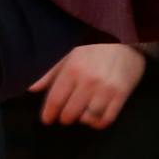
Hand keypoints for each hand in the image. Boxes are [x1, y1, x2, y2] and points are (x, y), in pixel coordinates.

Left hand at [30, 43, 147, 127]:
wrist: (125, 36)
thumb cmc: (94, 43)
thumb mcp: (69, 51)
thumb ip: (50, 71)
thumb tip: (32, 88)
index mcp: (73, 69)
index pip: (55, 100)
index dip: (49, 113)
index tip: (47, 119)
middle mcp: (89, 81)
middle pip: (70, 112)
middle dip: (65, 117)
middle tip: (64, 116)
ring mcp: (107, 89)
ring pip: (88, 118)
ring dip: (82, 119)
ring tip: (80, 115)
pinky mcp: (122, 94)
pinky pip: (107, 118)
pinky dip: (98, 123)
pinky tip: (94, 119)